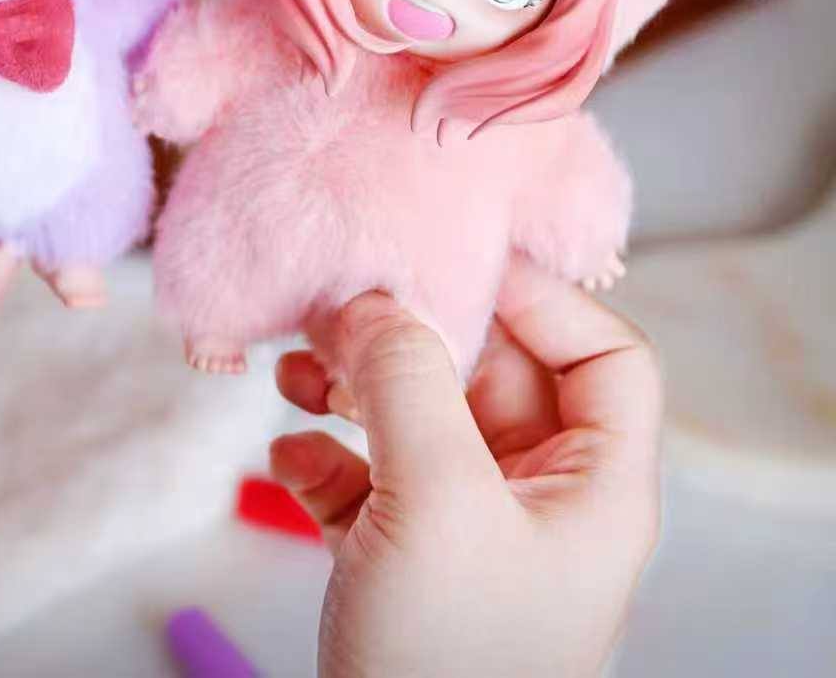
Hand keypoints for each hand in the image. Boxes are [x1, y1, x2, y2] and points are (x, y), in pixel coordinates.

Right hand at [270, 264, 661, 677]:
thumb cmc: (448, 663)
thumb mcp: (437, 503)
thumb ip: (409, 382)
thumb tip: (376, 297)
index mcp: (592, 486)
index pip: (601, 353)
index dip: (538, 295)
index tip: (449, 254)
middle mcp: (540, 500)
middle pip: (493, 371)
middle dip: (413, 332)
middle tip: (339, 304)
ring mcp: (471, 534)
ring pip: (421, 418)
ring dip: (355, 385)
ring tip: (295, 372)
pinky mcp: (406, 566)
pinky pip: (371, 478)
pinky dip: (326, 455)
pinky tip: (288, 457)